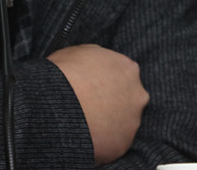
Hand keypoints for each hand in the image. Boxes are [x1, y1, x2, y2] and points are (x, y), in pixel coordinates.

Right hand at [47, 44, 148, 164]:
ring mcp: (132, 121)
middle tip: (90, 102)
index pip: (123, 72)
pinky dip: (101, 138)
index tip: (93, 83)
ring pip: (122, 121)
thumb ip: (97, 57)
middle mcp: (137, 94)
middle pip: (129, 97)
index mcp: (128, 68)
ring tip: (82, 119)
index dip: (107, 78)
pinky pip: (112, 141)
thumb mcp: (79, 52)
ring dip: (107, 120)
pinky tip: (84, 133)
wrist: (59, 104)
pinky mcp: (123, 144)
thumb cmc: (65, 73)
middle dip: (113, 100)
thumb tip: (96, 63)